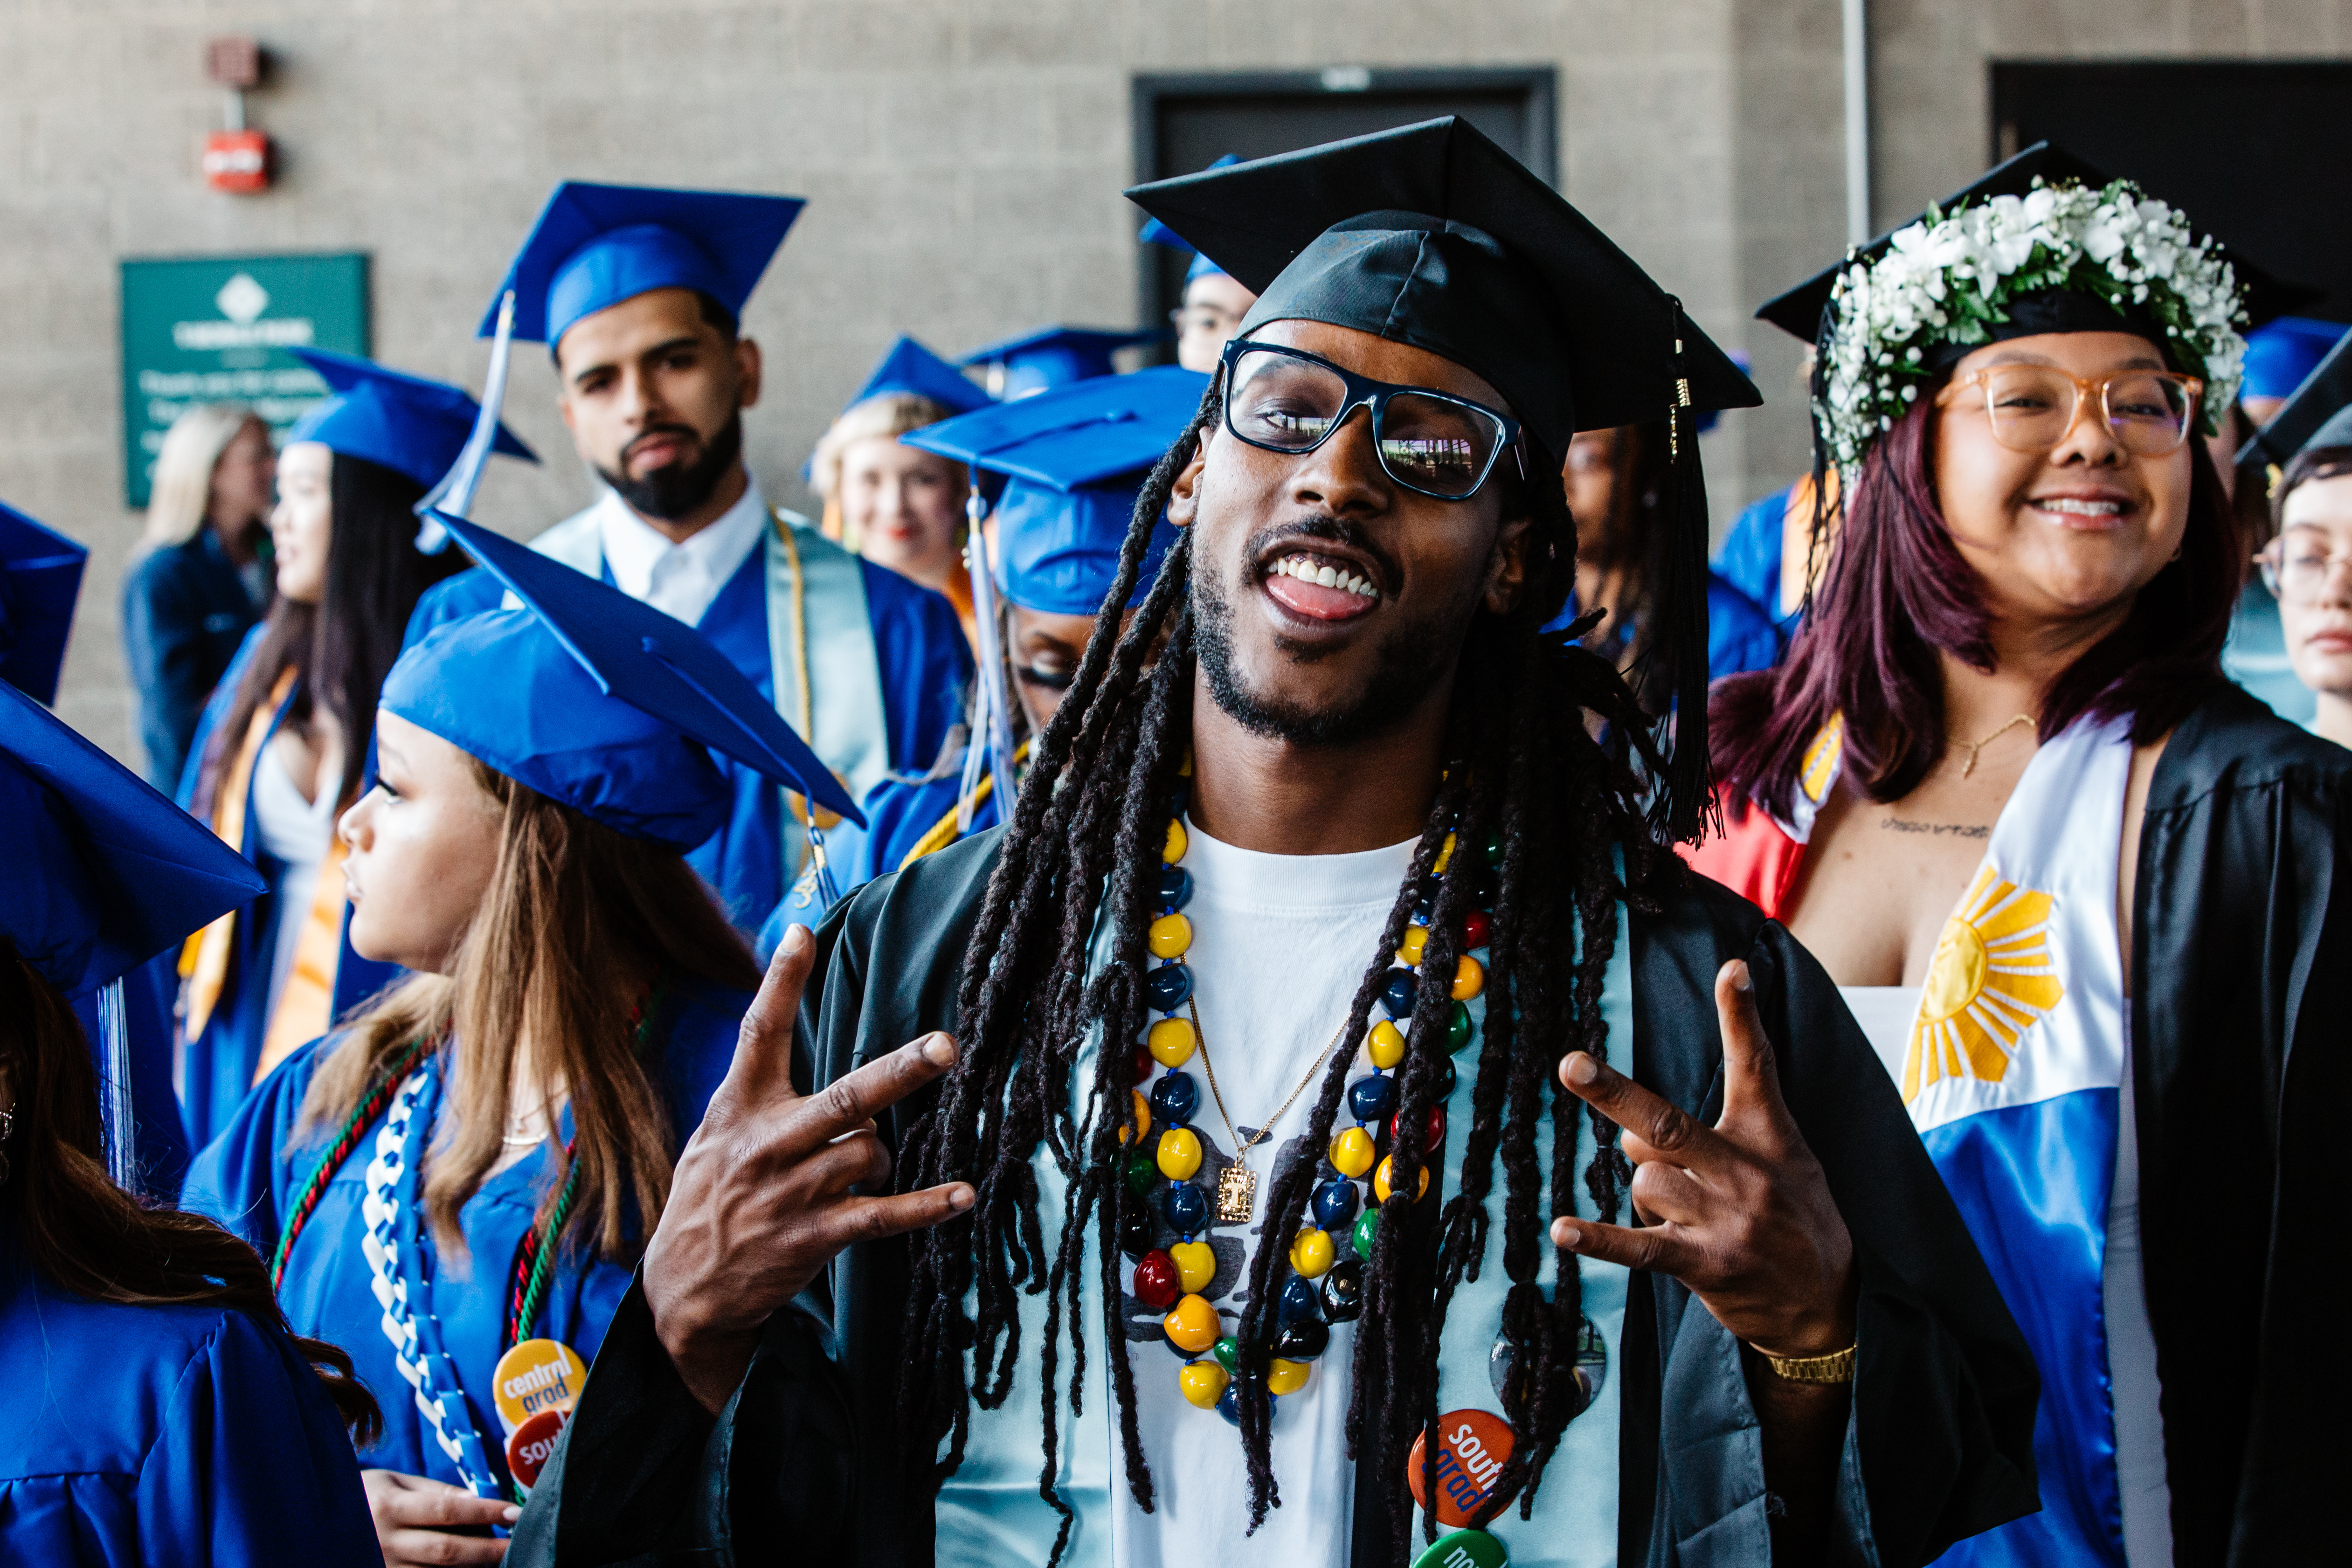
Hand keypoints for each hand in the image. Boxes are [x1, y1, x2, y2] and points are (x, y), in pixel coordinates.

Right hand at [361, 1469, 514, 1564]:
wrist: (318, 1524)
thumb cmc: (365, 1495)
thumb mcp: (395, 1482)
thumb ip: (436, 1492)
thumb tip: (478, 1499)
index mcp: (389, 1508)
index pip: (447, 1510)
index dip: (484, 1512)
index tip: (515, 1513)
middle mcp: (384, 1542)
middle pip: (445, 1551)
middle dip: (486, 1550)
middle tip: (518, 1544)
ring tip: (501, 1559)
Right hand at [643, 924, 974, 1413]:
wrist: (684, 1289)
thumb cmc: (711, 1196)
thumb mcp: (716, 1132)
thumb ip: (757, 1088)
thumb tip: (795, 1030)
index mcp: (737, 1107)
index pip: (757, 1032)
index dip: (778, 981)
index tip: (801, 933)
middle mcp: (765, 1144)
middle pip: (844, 1097)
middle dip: (899, 1071)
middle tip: (946, 1046)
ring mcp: (790, 1193)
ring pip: (869, 1151)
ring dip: (880, 1154)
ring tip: (858, 1169)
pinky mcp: (812, 1236)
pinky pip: (881, 1215)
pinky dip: (925, 1206)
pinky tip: (962, 1196)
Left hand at [1551, 960, 1855, 1358]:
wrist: (1832, 1305)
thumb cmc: (1798, 1221)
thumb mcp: (1788, 1158)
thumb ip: (1726, 1129)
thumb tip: (1631, 1126)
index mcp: (1769, 1137)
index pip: (1756, 1067)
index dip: (1742, 1018)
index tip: (1732, 970)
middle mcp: (1745, 1173)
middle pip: (1666, 1124)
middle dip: (1615, 1095)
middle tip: (1572, 1066)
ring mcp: (1724, 1220)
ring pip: (1644, 1181)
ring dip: (1645, 1190)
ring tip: (1681, 1210)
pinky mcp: (1705, 1264)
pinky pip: (1639, 1246)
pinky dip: (1599, 1239)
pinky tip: (1563, 1231)